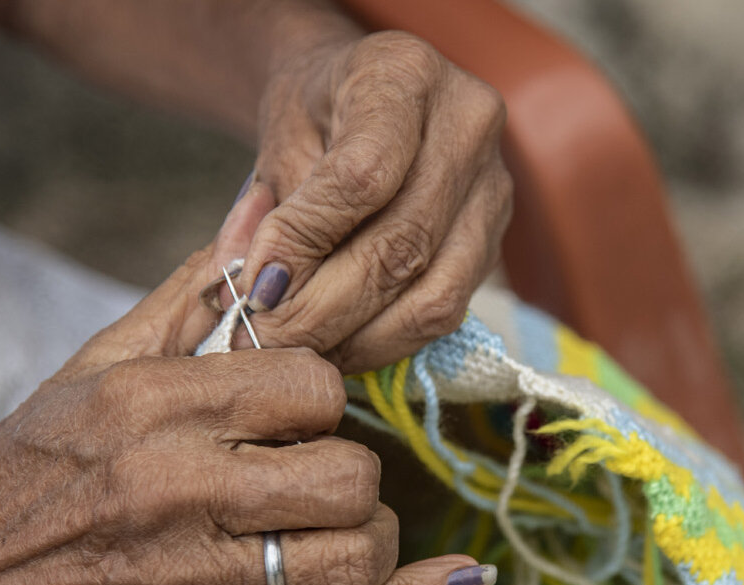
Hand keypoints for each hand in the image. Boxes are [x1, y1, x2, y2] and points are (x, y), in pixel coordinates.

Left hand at [227, 30, 512, 371]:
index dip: (307, 242)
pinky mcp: (496, 239)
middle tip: (264, 339)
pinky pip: (446, 310)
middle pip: (402, 245)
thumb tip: (246, 292)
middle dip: (323, 309)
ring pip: (433, 293)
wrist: (366, 101)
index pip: (364, 177)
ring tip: (299, 351)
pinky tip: (339, 343)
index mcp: (405, 73)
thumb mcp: (277, 140)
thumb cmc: (317, 113)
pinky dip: (386, 340)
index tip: (256, 286)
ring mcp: (494, 186)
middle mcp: (468, 124)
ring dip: (357, 336)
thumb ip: (262, 212)